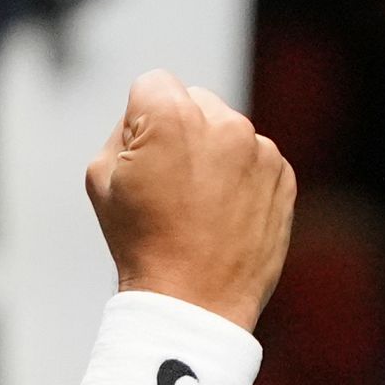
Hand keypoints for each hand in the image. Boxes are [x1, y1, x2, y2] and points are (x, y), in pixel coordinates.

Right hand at [85, 70, 296, 331]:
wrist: (193, 301)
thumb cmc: (140, 241)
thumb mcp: (100, 177)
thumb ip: (125, 130)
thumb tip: (150, 117)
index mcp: (172, 116)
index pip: (152, 83)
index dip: (137, 118)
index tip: (140, 156)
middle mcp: (223, 123)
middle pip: (193, 100)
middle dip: (178, 129)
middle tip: (167, 182)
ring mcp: (260, 149)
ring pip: (225, 129)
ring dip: (211, 153)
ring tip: (196, 205)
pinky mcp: (284, 176)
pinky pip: (254, 158)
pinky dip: (238, 177)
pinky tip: (221, 214)